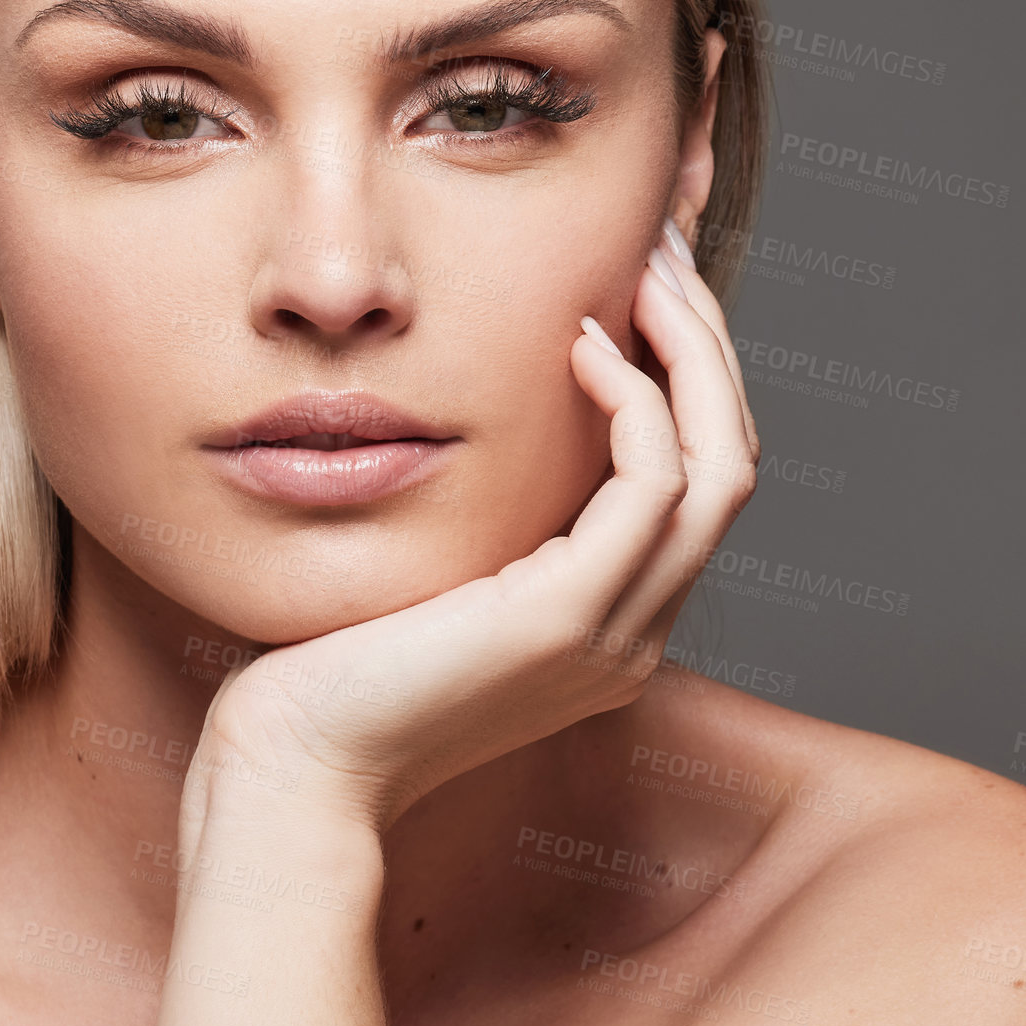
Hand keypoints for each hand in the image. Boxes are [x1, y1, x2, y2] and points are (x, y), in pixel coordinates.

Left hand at [189, 220, 760, 835]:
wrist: (294, 771)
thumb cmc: (338, 669)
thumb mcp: (443, 574)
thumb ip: (498, 518)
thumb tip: (496, 416)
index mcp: (612, 621)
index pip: (696, 484)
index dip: (690, 377)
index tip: (644, 288)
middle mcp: (637, 631)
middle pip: (731, 464)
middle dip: (708, 348)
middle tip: (663, 254)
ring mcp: (616, 633)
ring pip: (720, 467)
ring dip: (694, 353)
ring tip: (644, 272)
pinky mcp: (567, 621)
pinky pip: (651, 487)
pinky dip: (635, 401)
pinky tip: (580, 345)